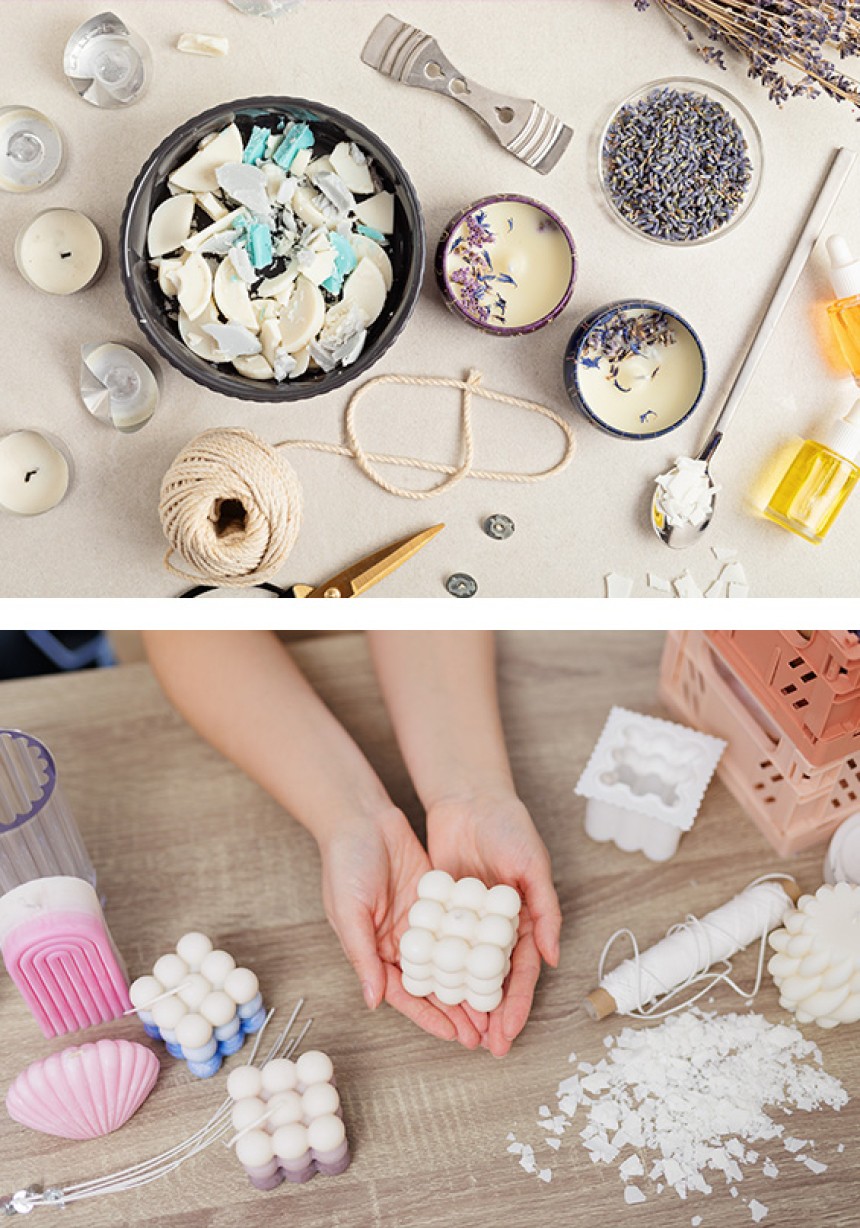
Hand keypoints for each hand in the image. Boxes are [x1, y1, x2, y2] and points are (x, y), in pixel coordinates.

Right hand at [319, 806, 483, 1047]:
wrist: (361, 816)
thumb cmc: (344, 862)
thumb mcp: (348, 911)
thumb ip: (362, 955)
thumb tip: (373, 1001)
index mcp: (374, 950)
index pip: (406, 994)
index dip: (429, 1017)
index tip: (455, 1037)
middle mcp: (400, 941)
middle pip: (433, 983)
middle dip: (456, 1009)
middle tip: (485, 1033)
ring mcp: (421, 920)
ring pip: (450, 960)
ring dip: (469, 982)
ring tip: (496, 1006)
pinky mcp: (437, 898)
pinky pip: (458, 927)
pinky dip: (474, 944)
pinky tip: (496, 958)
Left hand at [426, 790, 560, 1056]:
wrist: (469, 797)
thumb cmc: (509, 827)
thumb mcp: (532, 865)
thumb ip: (545, 909)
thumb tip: (551, 958)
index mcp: (523, 920)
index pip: (521, 973)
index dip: (516, 1006)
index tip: (507, 1035)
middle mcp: (496, 927)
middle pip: (492, 981)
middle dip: (490, 1015)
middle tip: (482, 1048)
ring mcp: (468, 921)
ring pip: (465, 971)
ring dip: (462, 1002)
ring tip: (456, 1034)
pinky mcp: (442, 910)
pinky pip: (439, 947)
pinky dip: (437, 972)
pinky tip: (429, 995)